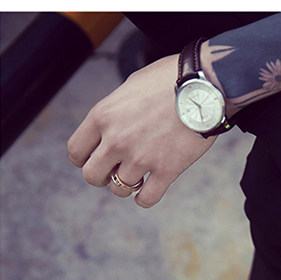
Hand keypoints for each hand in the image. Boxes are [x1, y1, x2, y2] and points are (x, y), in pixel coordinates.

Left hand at [67, 54, 216, 207]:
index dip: (84, 158)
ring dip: (127, 185)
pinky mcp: (167, 170)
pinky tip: (149, 191)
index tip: (96, 157)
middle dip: (101, 176)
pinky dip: (145, 198)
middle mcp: (117, 140)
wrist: (204, 86)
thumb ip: (116, 112)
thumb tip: (114, 127)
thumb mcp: (130, 88)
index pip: (76, 151)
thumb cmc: (170, 80)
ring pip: (119, 189)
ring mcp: (141, 158)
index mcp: (103, 116)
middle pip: (92, 176)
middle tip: (114, 170)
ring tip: (138, 176)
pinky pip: (147, 198)